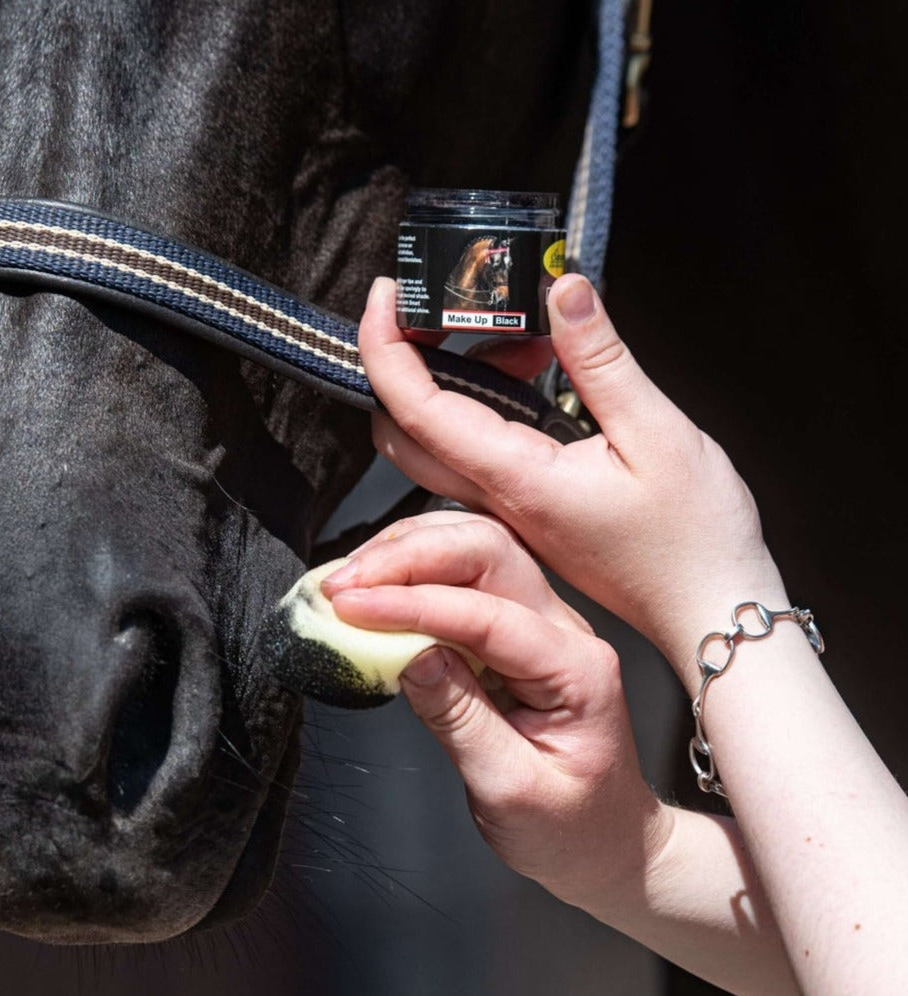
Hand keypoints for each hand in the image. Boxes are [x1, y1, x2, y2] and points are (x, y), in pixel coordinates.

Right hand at [321, 512, 669, 910]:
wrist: (608, 844)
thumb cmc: (572, 830)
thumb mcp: (510, 791)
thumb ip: (459, 719)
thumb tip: (407, 655)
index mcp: (577, 669)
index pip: (487, 612)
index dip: (410, 603)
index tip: (349, 607)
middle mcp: (566, 631)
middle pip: (487, 551)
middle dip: (406, 556)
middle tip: (340, 584)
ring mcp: (543, 624)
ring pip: (475, 548)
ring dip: (407, 553)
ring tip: (348, 579)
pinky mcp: (515, 630)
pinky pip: (465, 577)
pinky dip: (414, 571)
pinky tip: (376, 586)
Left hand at [361, 275, 786, 679]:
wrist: (706, 608)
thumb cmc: (692, 539)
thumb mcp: (657, 433)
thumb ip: (600, 360)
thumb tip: (563, 292)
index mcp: (516, 477)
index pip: (417, 408)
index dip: (385, 347)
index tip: (385, 295)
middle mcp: (496, 496)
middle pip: (407, 425)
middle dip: (415, 356)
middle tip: (457, 311)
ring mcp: (505, 506)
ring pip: (440, 436)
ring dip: (465, 376)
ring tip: (535, 345)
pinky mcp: (523, 507)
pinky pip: (477, 449)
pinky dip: (491, 402)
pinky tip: (543, 381)